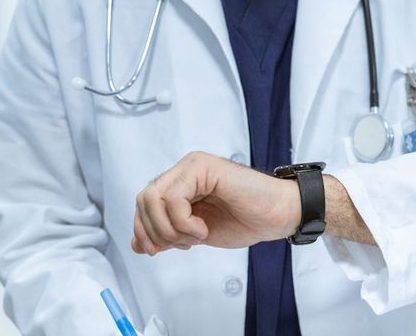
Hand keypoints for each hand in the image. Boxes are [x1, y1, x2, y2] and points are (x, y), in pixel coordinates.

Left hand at [131, 151, 300, 255]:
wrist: (278, 214)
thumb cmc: (246, 219)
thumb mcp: (195, 233)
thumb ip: (168, 233)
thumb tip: (137, 244)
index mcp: (180, 183)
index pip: (143, 203)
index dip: (144, 230)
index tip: (158, 250)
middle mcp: (184, 170)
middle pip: (144, 199)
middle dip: (156, 231)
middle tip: (183, 244)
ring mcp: (193, 166)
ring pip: (155, 197)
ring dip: (172, 228)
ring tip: (195, 236)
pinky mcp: (204, 167)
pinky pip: (174, 198)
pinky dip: (184, 223)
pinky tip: (202, 229)